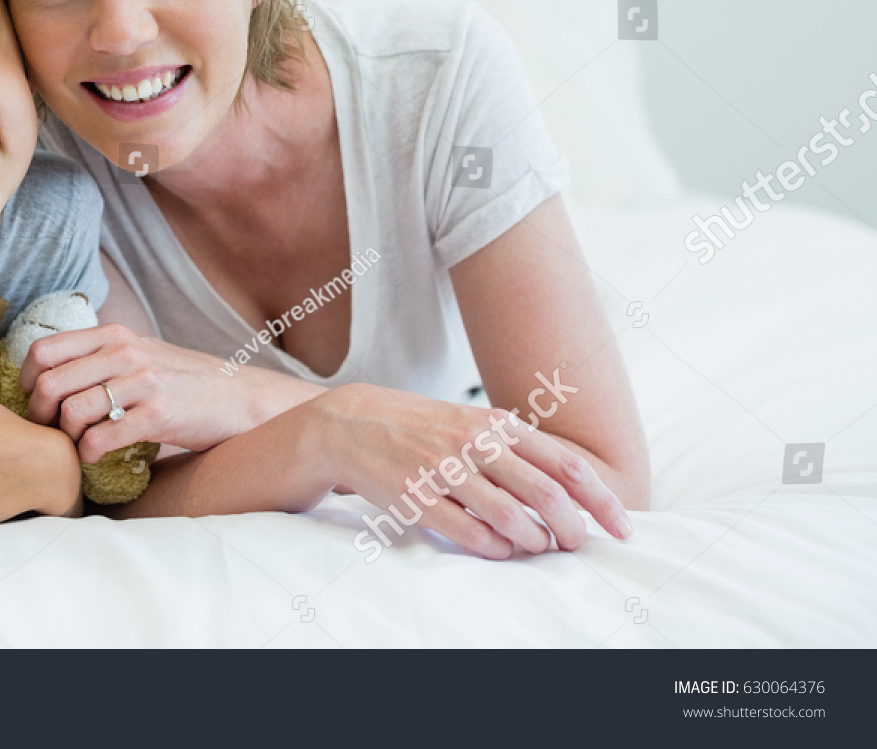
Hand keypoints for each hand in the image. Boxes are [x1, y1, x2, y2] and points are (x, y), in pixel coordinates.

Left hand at [21, 324, 315, 462]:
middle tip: (49, 431)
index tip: (35, 400)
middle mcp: (125, 352)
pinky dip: (89, 454)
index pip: (44, 350)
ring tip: (76, 444)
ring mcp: (143, 382)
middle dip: (40, 415)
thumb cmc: (182, 380)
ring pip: (72, 411)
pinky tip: (96, 456)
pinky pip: (102, 438)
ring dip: (65, 437)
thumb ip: (99, 355)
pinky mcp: (159, 415)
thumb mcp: (139, 352)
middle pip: (50, 383)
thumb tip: (47, 371)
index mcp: (114, 334)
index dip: (27, 380)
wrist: (239, 398)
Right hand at [306, 384, 633, 559]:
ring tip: (538, 546)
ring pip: (511, 518)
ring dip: (534, 541)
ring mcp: (444, 470)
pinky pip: (470, 534)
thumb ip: (516, 450)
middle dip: (572, 529)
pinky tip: (501, 548)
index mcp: (495, 424)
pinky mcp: (417, 498)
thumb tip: (570, 491)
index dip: (601, 500)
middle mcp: (474, 443)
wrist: (350, 424)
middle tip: (575, 544)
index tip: (622, 527)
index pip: (567, 465)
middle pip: (546, 495)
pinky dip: (495, 548)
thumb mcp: (472, 423)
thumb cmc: (421, 427)